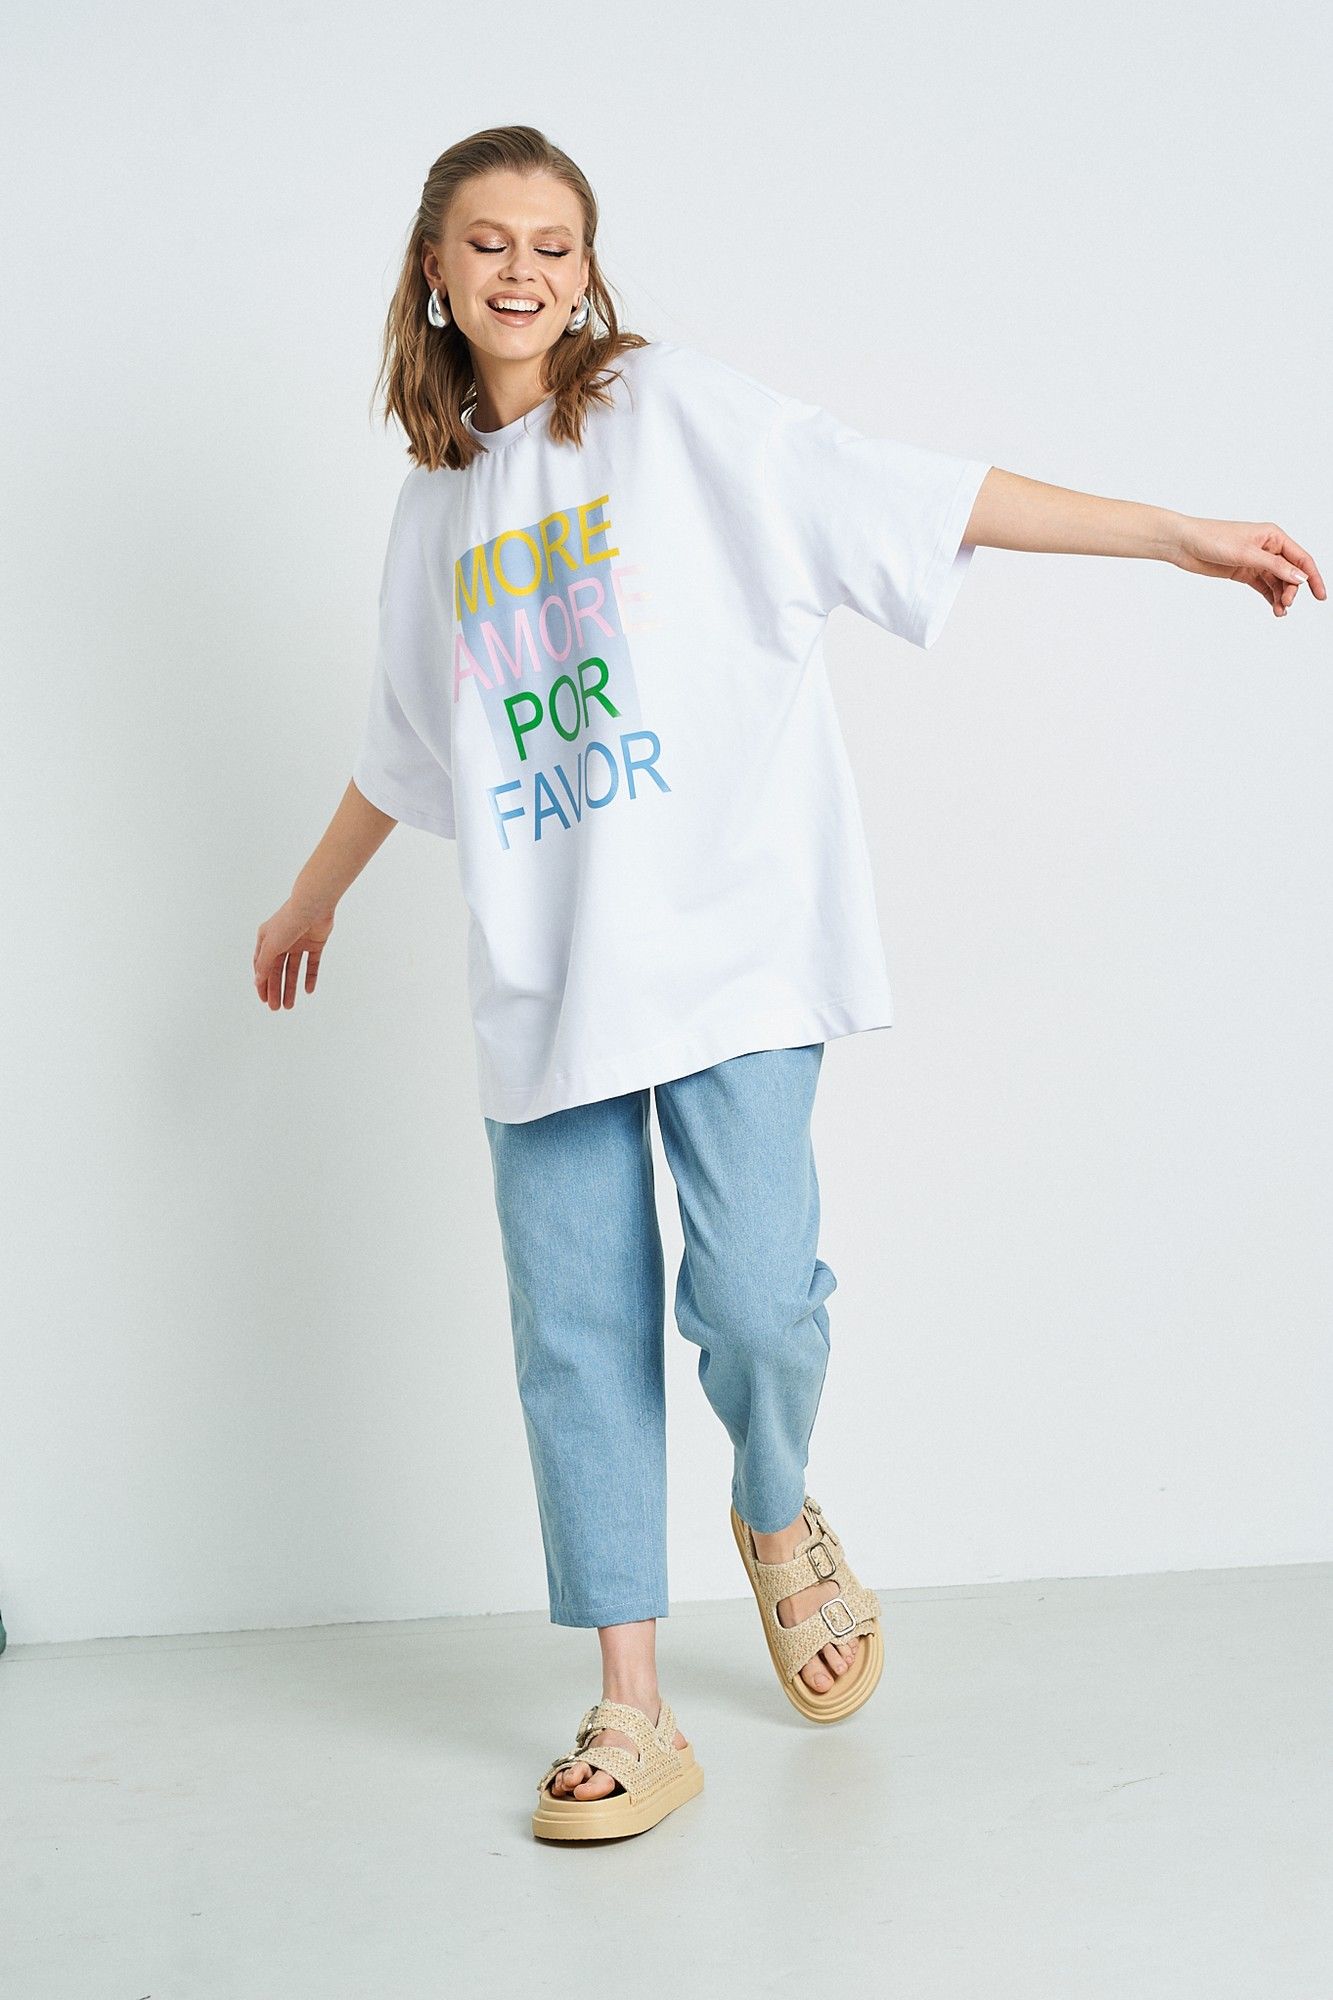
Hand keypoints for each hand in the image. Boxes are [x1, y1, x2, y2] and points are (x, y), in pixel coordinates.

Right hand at [253, 895, 335, 1010]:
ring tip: (289, 1006)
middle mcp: (282, 941)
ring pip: (293, 969)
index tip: (263, 999)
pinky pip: (311, 964)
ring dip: (291, 987)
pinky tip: (308, 991)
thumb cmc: (288, 922)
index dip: (262, 983)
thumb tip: (257, 980)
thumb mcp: (271, 946)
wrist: (313, 906)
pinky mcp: (315, 943)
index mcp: (267, 939)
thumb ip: (264, 964)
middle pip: (277, 970)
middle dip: (276, 989)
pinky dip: (310, 977)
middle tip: (276, 1008)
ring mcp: (299, 942)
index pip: (261, 966)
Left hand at [1170, 515, 1325, 616]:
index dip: (1312, 577)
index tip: (1321, 596)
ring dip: (1281, 596)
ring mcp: (1256, 561)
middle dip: (1292, 590)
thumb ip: (1275, 567)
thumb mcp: (1247, 553)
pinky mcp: (1244, 572)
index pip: (1300, 558)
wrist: (1184, 544)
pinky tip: (1274, 608)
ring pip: (1277, 582)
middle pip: (1290, 573)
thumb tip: (1300, 578)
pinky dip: (1270, 597)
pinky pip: (1263, 586)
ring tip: (1280, 612)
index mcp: (1273, 536)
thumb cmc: (1213, 539)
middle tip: (1286, 604)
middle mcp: (1267, 548)